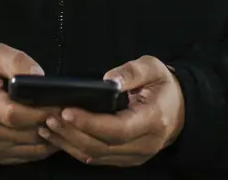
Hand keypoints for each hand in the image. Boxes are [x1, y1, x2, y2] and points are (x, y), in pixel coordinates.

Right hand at [0, 43, 60, 164]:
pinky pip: (28, 155)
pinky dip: (43, 145)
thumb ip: (16, 61)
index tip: (60, 104)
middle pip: (25, 132)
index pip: (14, 114)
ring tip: (63, 121)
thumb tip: (39, 76)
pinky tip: (51, 131)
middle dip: (51, 123)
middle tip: (68, 111)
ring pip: (30, 147)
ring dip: (51, 136)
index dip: (40, 111)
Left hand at [39, 55, 185, 166]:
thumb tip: (109, 80)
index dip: (90, 123)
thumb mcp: (153, 68)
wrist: (179, 109)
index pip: (118, 129)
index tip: (67, 111)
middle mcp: (145, 143)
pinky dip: (75, 148)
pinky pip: (97, 158)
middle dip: (72, 133)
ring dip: (69, 143)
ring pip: (97, 156)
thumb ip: (132, 71)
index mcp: (154, 120)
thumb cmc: (163, 86)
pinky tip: (58, 137)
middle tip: (50, 116)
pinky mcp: (126, 159)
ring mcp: (136, 155)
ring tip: (47, 126)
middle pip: (103, 146)